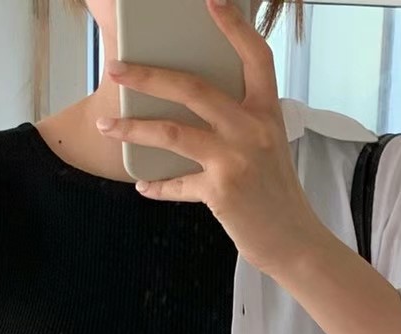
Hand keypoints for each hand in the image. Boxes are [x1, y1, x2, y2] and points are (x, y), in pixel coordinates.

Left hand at [96, 0, 328, 275]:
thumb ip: (238, 122)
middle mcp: (252, 130)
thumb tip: (187, 107)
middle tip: (115, 69)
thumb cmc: (276, 194)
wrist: (295, 242)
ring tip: (106, 126)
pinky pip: (178, 184)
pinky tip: (142, 185)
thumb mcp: (267, 147)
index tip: (211, 0)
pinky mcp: (222, 192)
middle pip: (193, 88)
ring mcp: (236, 160)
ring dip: (133, 128)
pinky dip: (157, 186)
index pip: (255, 56)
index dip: (234, 26)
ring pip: (173, 132)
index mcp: (266, 112)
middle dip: (147, 76)